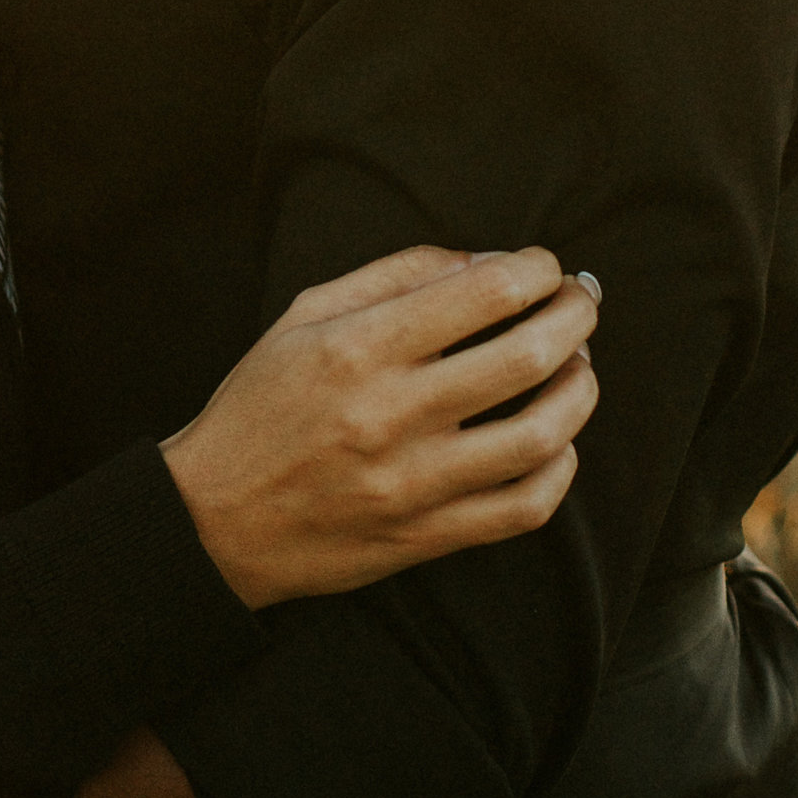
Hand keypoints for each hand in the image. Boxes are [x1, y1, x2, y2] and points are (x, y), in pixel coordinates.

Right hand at [161, 246, 600, 609]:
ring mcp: (414, 483)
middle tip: (582, 302)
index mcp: (358, 349)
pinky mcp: (426, 536)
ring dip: (580, 391)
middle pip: (526, 356)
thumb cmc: (259, 407)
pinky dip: (559, 470)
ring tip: (579, 367)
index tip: (545, 267)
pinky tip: (556, 443)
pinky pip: (524, 507)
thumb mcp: (303, 316)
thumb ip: (393, 277)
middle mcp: (391, 414)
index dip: (536, 270)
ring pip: (540, 435)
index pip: (483, 293)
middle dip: (575, 316)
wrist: (214, 519)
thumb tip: (483, 261)